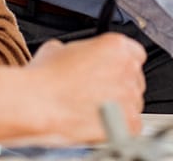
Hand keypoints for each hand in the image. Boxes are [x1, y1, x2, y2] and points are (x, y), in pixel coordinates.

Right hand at [28, 34, 145, 139]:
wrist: (37, 104)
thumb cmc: (44, 79)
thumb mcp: (58, 48)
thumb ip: (76, 50)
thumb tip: (74, 57)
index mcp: (116, 46)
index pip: (134, 52)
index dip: (121, 64)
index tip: (112, 71)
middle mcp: (127, 68)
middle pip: (134, 78)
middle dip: (119, 86)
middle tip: (98, 93)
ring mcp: (130, 95)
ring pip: (134, 102)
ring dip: (119, 107)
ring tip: (95, 111)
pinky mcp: (128, 122)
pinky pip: (132, 125)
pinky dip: (119, 127)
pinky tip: (101, 124)